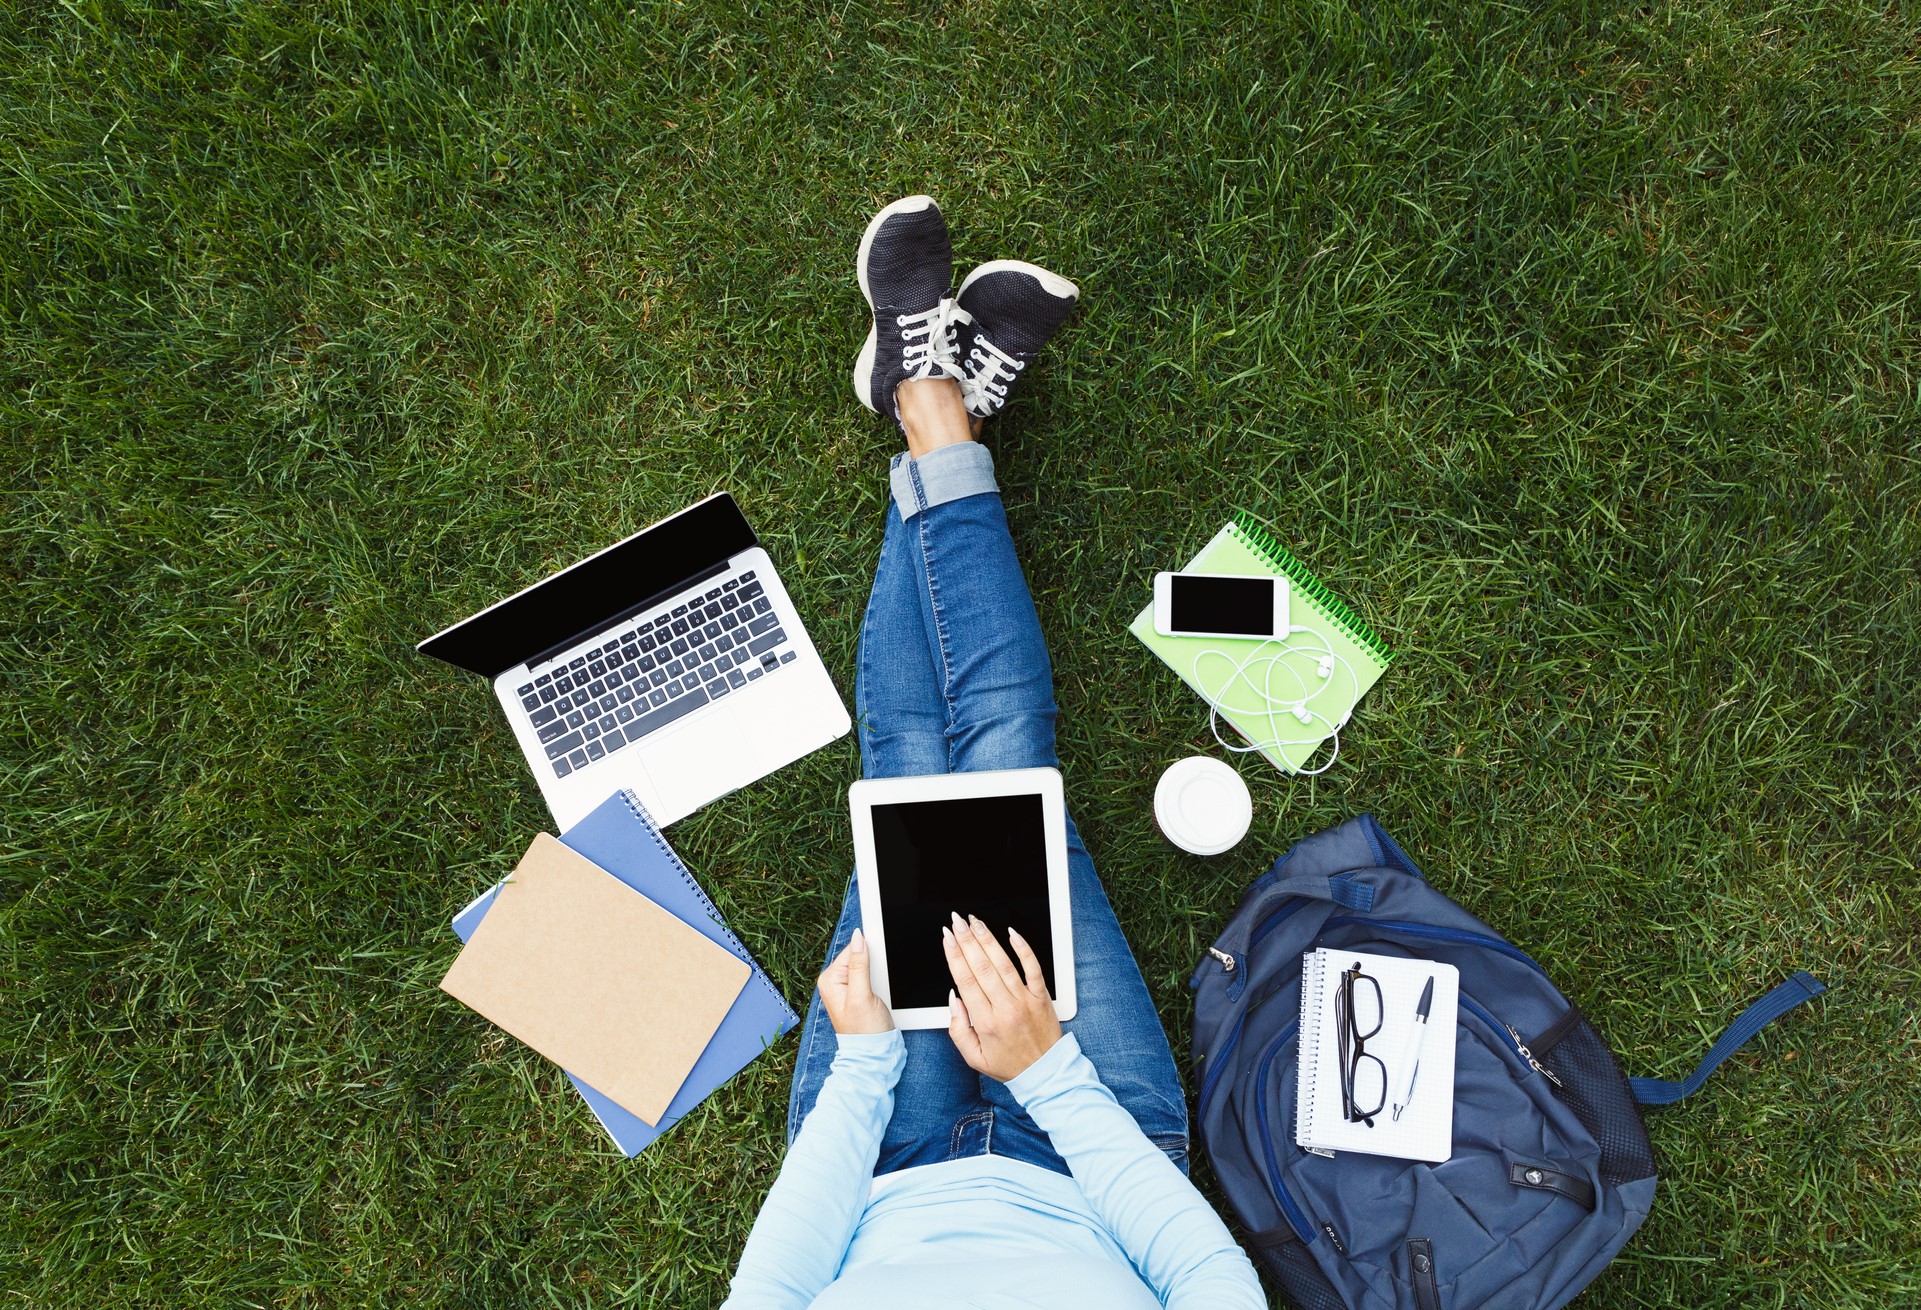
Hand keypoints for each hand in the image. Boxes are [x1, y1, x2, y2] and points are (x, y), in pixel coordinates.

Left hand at [817, 928, 894, 1034]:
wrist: (874, 1052)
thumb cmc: (864, 1030)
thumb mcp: (861, 995)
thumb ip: (859, 965)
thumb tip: (858, 938)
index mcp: (829, 979)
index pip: (851, 950)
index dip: (868, 952)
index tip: (880, 961)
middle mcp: (835, 982)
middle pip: (858, 956)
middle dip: (873, 964)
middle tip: (876, 984)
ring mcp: (846, 987)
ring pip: (867, 966)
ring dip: (877, 973)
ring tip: (877, 991)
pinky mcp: (858, 992)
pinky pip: (870, 975)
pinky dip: (878, 979)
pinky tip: (880, 992)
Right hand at [943, 913, 1061, 1081]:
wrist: (1047, 1073)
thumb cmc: (1010, 1065)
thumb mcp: (974, 1058)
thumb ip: (958, 1029)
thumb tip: (953, 999)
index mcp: (986, 1022)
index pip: (965, 981)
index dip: (953, 956)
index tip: (946, 938)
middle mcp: (1005, 1008)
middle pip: (981, 967)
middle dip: (966, 940)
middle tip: (956, 921)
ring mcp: (1025, 1000)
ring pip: (1003, 963)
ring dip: (987, 939)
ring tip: (975, 922)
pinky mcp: (1042, 996)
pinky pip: (1033, 967)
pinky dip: (1023, 949)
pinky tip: (1011, 933)